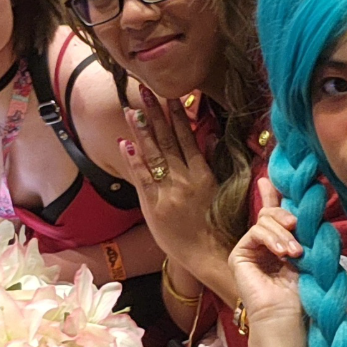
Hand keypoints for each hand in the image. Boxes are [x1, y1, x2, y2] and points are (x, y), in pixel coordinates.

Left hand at [118, 85, 222, 270]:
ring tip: (132, 111)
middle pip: (168, 141)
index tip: (172, 95)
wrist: (207, 254)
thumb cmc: (217, 224)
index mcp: (203, 173)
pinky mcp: (155, 206)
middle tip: (146, 92)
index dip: (178, 115)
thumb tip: (209, 135)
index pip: (188, 137)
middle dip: (156, 115)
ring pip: (154, 156)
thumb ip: (213, 162)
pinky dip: (134, 161)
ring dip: (142, 132)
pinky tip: (125, 143)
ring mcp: (169, 192)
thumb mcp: (221, 190)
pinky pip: (143, 179)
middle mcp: (185, 179)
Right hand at [228, 177, 302, 329]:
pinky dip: (272, 238)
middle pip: (270, 213)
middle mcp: (262, 245)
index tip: (271, 179)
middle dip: (286, 215)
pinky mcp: (238, 255)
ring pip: (264, 221)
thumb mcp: (307, 254)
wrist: (285, 317)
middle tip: (298, 226)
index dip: (273, 195)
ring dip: (283, 233)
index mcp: (278, 244)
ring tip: (295, 252)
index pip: (274, 214)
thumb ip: (302, 232)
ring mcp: (248, 250)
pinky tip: (283, 252)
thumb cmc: (301, 293)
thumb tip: (300, 210)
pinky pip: (255, 232)